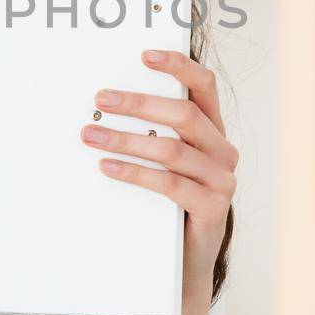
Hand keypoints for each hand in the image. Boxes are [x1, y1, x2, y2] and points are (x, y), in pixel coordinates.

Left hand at [79, 48, 238, 301]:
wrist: (187, 259)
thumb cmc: (170, 201)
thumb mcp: (165, 161)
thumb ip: (151, 133)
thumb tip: (105, 105)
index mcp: (213, 130)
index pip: (204, 86)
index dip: (178, 66)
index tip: (144, 55)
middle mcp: (222, 151)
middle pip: (183, 115)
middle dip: (138, 104)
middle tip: (101, 100)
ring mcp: (221, 180)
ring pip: (172, 150)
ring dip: (127, 140)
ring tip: (91, 136)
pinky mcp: (212, 209)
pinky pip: (170, 185)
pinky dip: (135, 173)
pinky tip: (107, 167)